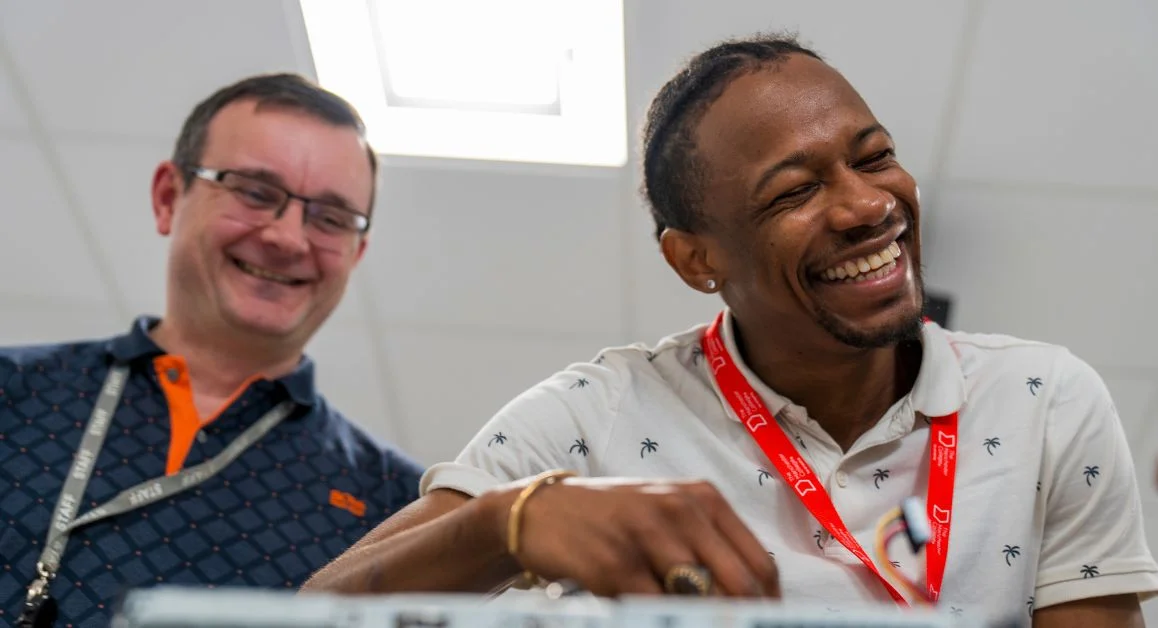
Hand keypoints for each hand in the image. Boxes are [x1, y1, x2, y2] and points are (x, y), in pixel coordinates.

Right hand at [485, 477, 779, 598]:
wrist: (544, 509)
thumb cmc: (616, 517)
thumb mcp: (667, 514)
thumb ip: (709, 545)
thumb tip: (752, 596)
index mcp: (702, 498)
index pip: (759, 563)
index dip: (769, 605)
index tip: (764, 623)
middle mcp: (680, 509)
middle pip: (738, 584)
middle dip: (740, 618)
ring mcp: (647, 534)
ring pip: (699, 599)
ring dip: (700, 617)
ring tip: (684, 616)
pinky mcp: (615, 563)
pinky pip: (653, 608)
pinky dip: (660, 616)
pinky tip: (649, 613)